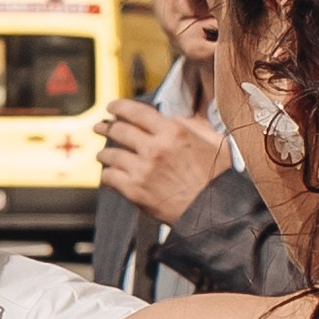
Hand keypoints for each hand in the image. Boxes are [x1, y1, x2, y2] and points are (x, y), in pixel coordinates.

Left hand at [97, 100, 227, 226]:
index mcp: (173, 132)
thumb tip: (174, 117)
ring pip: (111, 154)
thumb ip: (193, 125)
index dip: (119, 107)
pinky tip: (108, 174)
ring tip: (102, 154)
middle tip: (100, 127)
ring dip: (104, 153)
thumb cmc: (218, 178)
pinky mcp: (135, 191)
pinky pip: (109, 177)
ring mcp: (142, 170)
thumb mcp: (214, 141)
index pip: (136, 112)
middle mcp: (154, 148)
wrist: (214, 212)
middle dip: (105, 127)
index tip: (112, 107)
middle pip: (119, 130)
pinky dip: (107, 174)